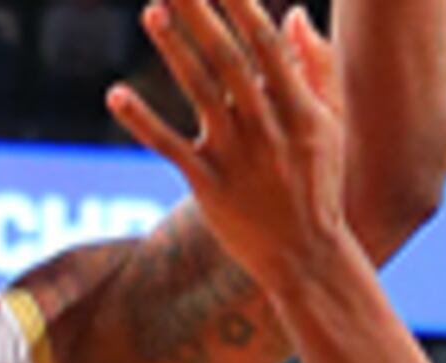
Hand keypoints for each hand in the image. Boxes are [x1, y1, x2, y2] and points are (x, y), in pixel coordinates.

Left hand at [108, 0, 350, 288]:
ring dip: (174, 50)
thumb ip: (316, 66)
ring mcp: (236, 157)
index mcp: (300, 108)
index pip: (266, 45)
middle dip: (202, 14)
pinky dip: (141, 121)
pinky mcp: (208, 186)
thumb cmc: (319, 183)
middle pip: (228, 59)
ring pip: (200, 94)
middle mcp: (267, 127)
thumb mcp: (330, 125)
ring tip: (152, 10)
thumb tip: (292, 13)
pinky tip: (115, 94)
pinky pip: (169, 148)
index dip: (242, 6)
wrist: (307, 256)